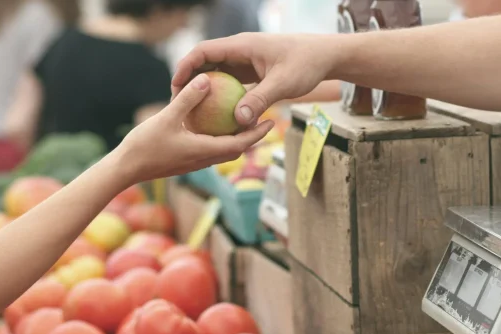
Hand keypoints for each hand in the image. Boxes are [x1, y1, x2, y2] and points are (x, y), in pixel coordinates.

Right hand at [118, 73, 273, 184]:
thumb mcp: (167, 117)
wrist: (125, 169)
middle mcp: (204, 159)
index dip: (257, 133)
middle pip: (236, 149)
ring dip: (237, 138)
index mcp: (205, 151)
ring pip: (223, 150)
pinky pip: (209, 149)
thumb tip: (206, 79)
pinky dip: (219, 138)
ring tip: (244, 121)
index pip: (240, 144)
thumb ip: (188, 99)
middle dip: (253, 136)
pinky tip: (214, 125)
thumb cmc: (145, 145)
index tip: (271, 121)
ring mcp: (194, 162)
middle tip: (265, 119)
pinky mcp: (186, 161)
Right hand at [172, 33, 337, 126]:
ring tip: (193, 111)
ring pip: (217, 73)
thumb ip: (260, 100)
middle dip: (190, 80)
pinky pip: (230, 82)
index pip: (204, 51)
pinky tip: (217, 116)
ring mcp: (246, 61)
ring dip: (205, 89)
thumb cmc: (306, 64)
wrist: (325, 56)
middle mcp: (240, 51)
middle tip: (178, 103)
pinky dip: (221, 96)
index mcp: (242, 46)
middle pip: (205, 62)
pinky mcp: (252, 71)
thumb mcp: (283, 84)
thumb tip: (238, 120)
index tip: (175, 86)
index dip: (186, 66)